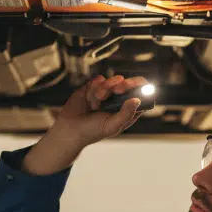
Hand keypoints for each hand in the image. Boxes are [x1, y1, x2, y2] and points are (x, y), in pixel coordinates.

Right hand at [21, 75, 149, 175]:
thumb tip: (137, 100)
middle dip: (123, 84)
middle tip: (117, 90)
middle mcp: (120, 100)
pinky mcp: (95, 86)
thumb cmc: (92, 131)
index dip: (140, 87)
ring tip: (96, 103)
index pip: (142, 94)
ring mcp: (108, 92)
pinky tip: (88, 98)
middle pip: (129, 83)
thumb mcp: (112, 126)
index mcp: (128, 110)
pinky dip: (94, 87)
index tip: (133, 88)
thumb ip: (126, 114)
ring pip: (113, 80)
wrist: (70, 128)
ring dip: (104, 90)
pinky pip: (99, 80)